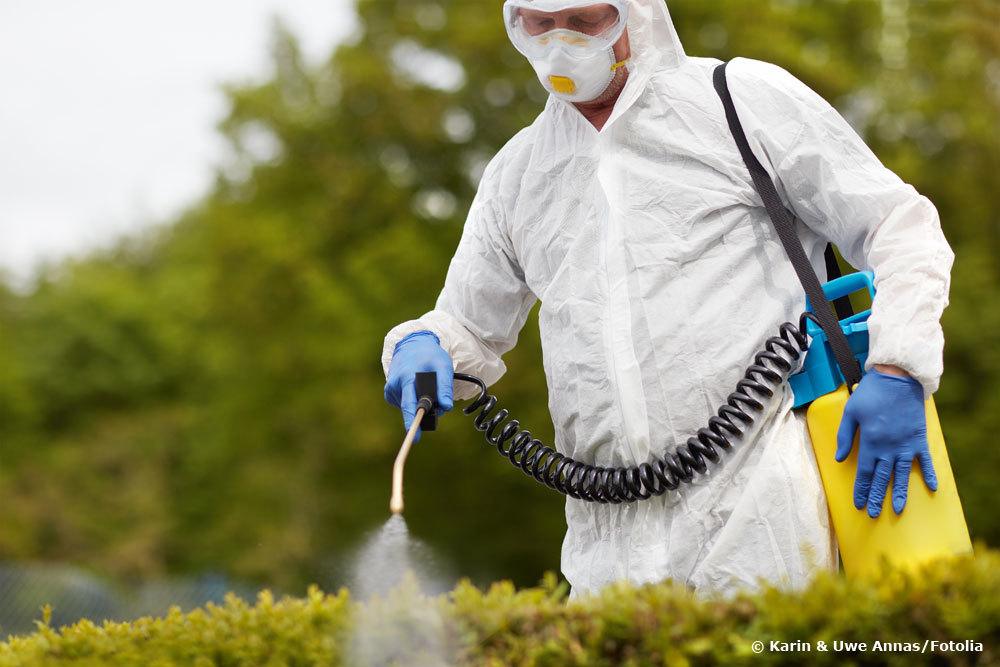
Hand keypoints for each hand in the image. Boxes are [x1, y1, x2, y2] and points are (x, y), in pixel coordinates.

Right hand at [384, 331, 453, 441]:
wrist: (412, 345)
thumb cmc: (429, 355)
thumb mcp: (443, 366)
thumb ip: (445, 386)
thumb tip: (446, 407)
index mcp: (406, 377)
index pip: (409, 405)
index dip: (412, 422)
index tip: (415, 438)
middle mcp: (395, 384)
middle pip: (410, 409)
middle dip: (423, 414)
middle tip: (436, 404)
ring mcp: (390, 389)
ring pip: (409, 408)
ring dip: (420, 405)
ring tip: (427, 388)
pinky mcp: (390, 393)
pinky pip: (405, 404)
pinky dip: (413, 401)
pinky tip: (416, 389)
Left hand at [835, 367, 937, 517]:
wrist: (898, 378)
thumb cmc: (870, 394)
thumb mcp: (850, 412)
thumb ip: (844, 436)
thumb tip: (839, 459)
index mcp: (870, 442)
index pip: (864, 472)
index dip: (862, 489)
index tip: (859, 504)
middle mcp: (889, 447)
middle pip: (882, 478)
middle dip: (877, 497)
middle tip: (874, 514)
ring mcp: (906, 444)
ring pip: (902, 474)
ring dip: (900, 493)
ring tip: (898, 510)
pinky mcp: (919, 438)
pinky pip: (925, 461)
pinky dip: (929, 474)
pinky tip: (932, 489)